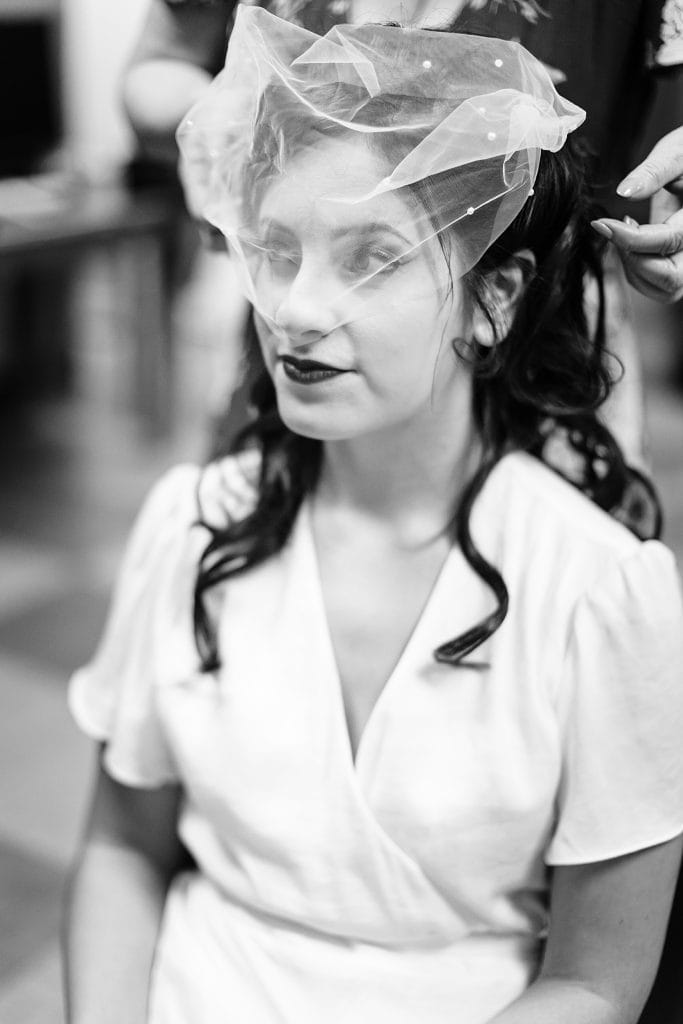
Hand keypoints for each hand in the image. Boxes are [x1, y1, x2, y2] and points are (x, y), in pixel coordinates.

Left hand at [591, 127, 682, 302]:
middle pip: (669, 280)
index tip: (601, 223)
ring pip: (663, 289)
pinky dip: (637, 268)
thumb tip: (624, 193)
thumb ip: (655, 170)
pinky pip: (658, 285)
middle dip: (633, 260)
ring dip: (633, 266)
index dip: (630, 238)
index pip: (668, 241)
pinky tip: (634, 238)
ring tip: (625, 230)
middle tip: (612, 229)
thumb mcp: (678, 150)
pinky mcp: (682, 266)